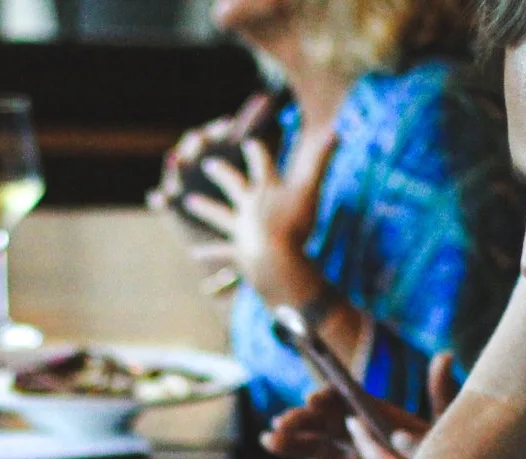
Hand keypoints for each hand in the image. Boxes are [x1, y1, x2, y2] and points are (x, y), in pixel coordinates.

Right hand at [149, 112, 240, 221]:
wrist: (206, 212)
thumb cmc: (221, 175)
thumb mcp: (234, 151)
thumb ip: (249, 124)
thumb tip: (267, 96)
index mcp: (207, 147)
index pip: (213, 132)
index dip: (219, 129)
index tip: (230, 123)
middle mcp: (191, 159)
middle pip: (191, 147)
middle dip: (196, 142)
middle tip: (200, 137)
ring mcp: (178, 179)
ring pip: (175, 170)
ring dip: (174, 164)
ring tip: (174, 157)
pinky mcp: (170, 202)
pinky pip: (162, 200)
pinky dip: (159, 198)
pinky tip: (157, 198)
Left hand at [182, 129, 337, 312]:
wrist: (276, 262)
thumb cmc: (296, 225)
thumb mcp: (311, 188)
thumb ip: (321, 160)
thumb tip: (336, 130)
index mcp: (266, 190)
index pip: (261, 163)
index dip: (256, 151)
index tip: (248, 141)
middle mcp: (249, 207)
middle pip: (233, 185)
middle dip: (222, 173)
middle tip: (207, 164)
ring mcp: (240, 231)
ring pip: (219, 216)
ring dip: (205, 208)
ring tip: (189, 203)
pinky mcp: (238, 255)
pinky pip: (221, 252)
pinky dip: (209, 252)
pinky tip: (194, 252)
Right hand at [260, 352, 456, 458]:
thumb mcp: (445, 429)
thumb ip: (442, 394)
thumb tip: (445, 355)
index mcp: (381, 419)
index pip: (349, 402)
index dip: (329, 400)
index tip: (312, 401)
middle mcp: (363, 440)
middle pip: (326, 425)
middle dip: (302, 422)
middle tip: (280, 423)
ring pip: (317, 454)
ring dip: (291, 446)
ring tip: (268, 441)